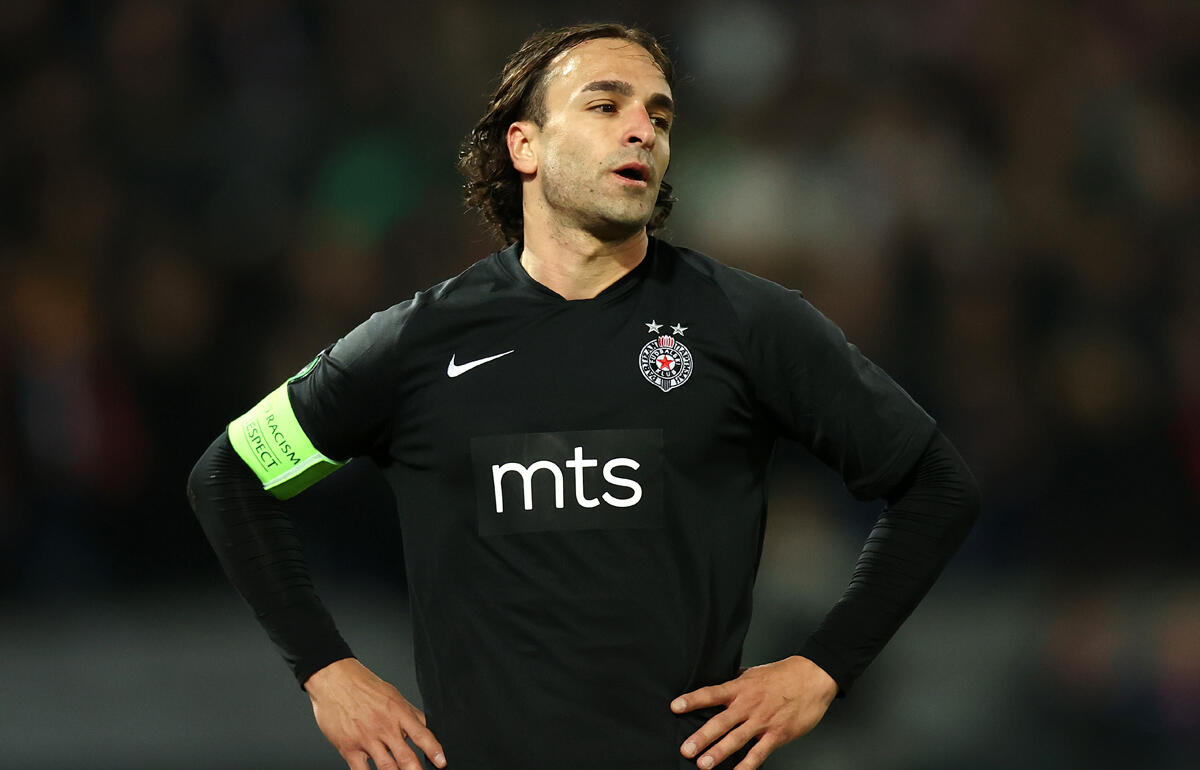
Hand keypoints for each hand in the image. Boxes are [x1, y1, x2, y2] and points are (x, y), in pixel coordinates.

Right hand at [305, 658, 445, 769]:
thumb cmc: (363, 686)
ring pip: (386, 767)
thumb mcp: (393, 695)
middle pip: (406, 756)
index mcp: (398, 712)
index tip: (442, 763)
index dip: (434, 750)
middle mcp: (384, 727)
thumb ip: (409, 713)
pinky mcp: (349, 747)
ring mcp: (366, 738)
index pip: (422, 734)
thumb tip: (425, 726)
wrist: (334, 680)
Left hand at [670, 656, 837, 768]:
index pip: (711, 693)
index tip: (675, 706)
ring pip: (737, 739)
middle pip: (720, 722)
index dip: (692, 700)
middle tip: (686, 749)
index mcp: (740, 688)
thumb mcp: (754, 673)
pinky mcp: (777, 734)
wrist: (813, 677)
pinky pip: (759, 753)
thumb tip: (718, 685)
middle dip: (702, 737)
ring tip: (703, 765)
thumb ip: (736, 682)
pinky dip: (747, 765)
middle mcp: (748, 705)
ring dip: (719, 753)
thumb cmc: (783, 674)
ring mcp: (762, 721)